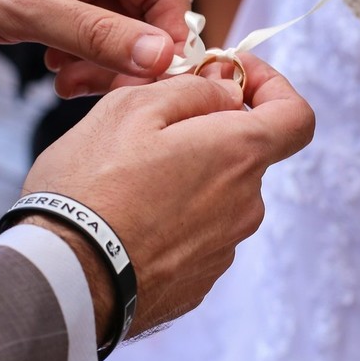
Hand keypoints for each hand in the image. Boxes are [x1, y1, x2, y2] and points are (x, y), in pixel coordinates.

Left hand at [0, 0, 192, 81]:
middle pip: (143, 8)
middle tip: (89, 88)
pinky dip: (79, 55)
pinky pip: (88, 28)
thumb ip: (96, 34)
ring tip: (63, 83)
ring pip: (117, 24)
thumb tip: (162, 57)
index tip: (150, 79)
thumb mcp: (23, 7)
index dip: (166, 36)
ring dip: (100, 60)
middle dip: (127, 54)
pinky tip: (53, 70)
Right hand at [21, 54, 314, 337]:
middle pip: (244, 155)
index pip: (296, 117)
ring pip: (216, 196)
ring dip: (185, 178)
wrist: (63, 277)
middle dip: (208, 133)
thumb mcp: (133, 107)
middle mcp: (245, 206)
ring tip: (125, 181)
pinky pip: (194, 236)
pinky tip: (125, 221)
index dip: (271, 87)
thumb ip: (193, 90)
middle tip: (149, 127)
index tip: (230, 77)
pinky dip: (170, 221)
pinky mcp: (198, 282)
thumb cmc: (92, 186)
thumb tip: (225, 93)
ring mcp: (224, 250)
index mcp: (239, 156)